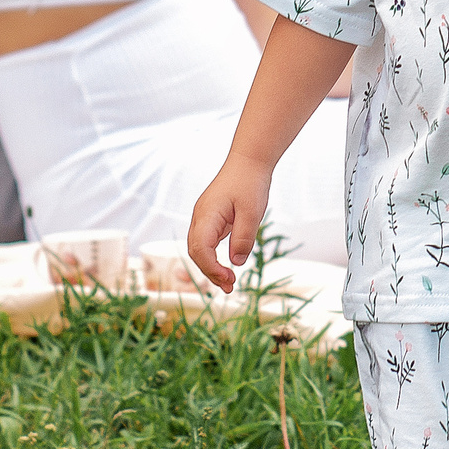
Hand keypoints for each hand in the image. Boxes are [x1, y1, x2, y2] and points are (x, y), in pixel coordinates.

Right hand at [187, 158, 273, 290]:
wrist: (248, 161)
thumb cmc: (250, 183)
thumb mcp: (252, 213)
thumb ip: (243, 238)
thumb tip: (236, 263)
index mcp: (207, 215)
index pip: (200, 249)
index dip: (212, 268)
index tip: (229, 279)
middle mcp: (200, 217)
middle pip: (196, 252)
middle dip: (210, 272)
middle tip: (230, 287)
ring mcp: (204, 218)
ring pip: (199, 249)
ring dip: (211, 267)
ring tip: (229, 283)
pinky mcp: (211, 219)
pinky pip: (207, 242)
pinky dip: (214, 257)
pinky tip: (226, 267)